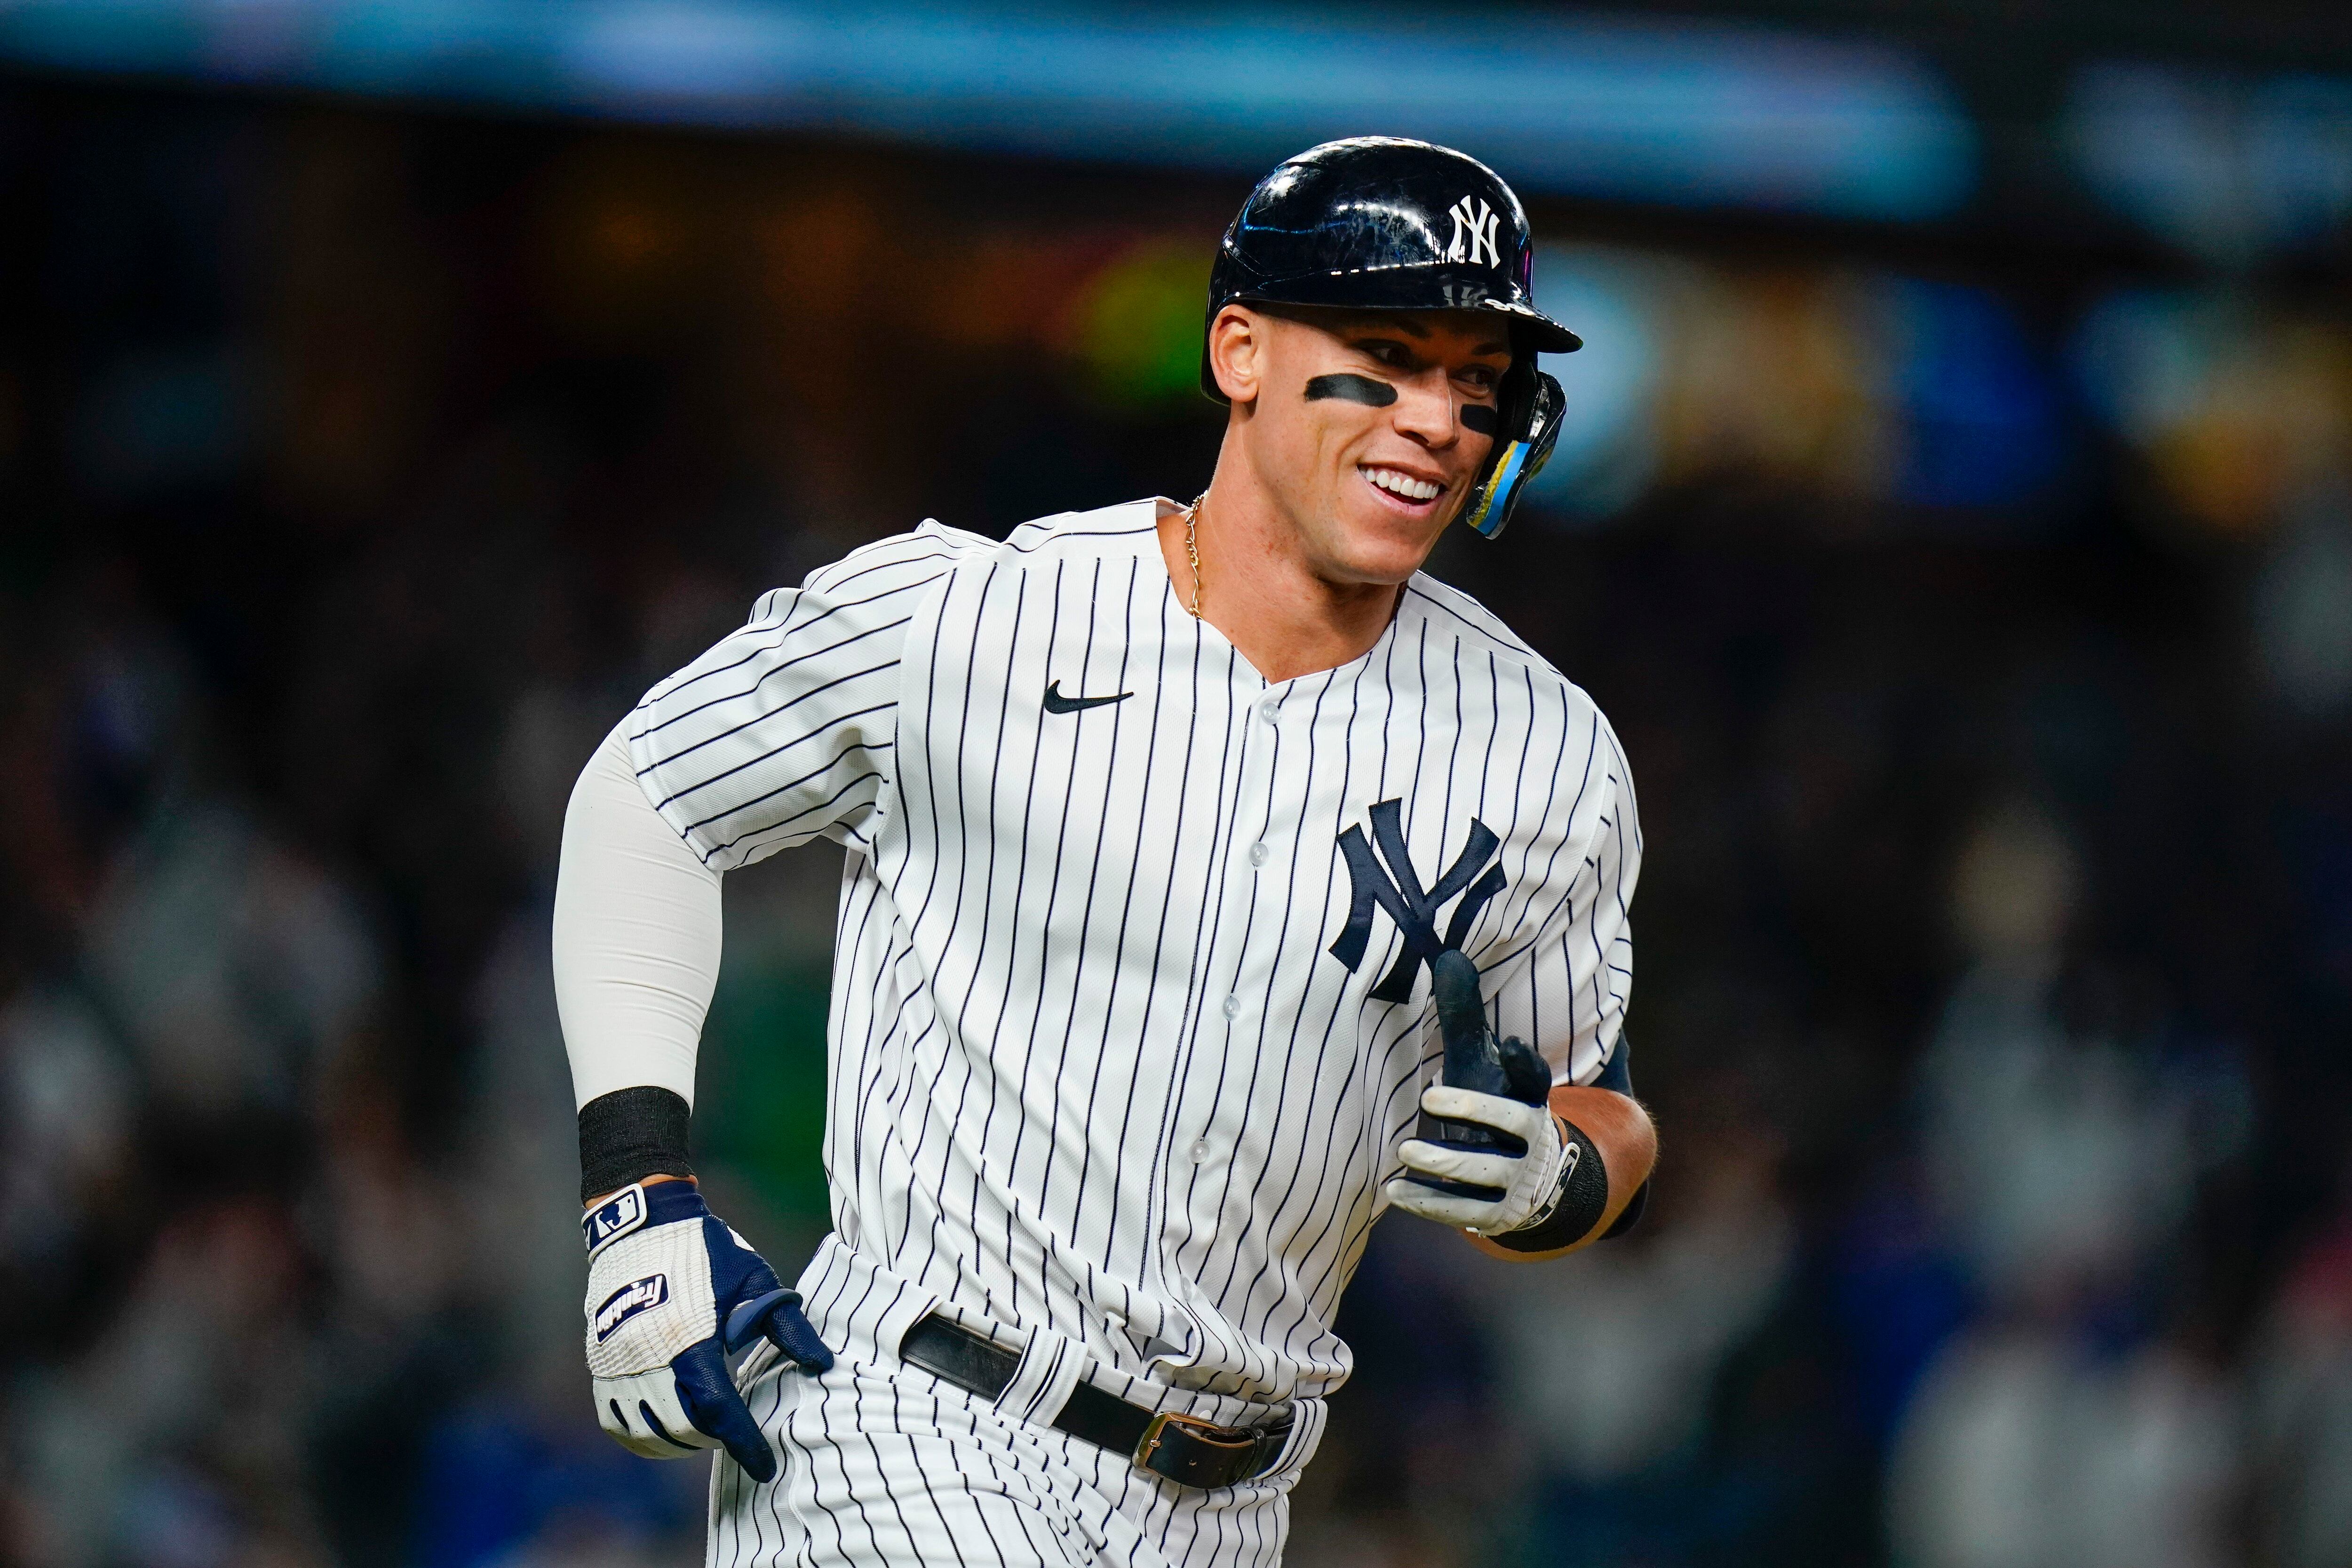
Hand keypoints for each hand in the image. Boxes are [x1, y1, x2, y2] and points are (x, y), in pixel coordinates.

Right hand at [581, 1180, 833, 1481]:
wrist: (641, 1222)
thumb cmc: (706, 1251)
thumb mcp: (754, 1280)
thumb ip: (787, 1326)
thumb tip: (822, 1364)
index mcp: (689, 1339)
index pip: (717, 1410)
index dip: (744, 1444)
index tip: (766, 1467)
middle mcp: (646, 1357)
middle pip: (681, 1428)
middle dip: (713, 1442)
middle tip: (737, 1438)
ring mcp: (615, 1362)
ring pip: (646, 1431)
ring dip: (678, 1442)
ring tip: (705, 1432)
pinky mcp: (598, 1360)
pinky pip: (614, 1419)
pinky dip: (641, 1434)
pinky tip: (665, 1428)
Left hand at [1383, 951, 1568, 1234]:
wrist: (1526, 1182)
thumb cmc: (1491, 1107)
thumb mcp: (1479, 1062)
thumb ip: (1464, 1017)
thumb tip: (1448, 955)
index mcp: (1529, 1098)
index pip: (1535, 1079)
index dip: (1524, 1063)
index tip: (1510, 1042)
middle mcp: (1531, 1139)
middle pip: (1510, 1125)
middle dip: (1473, 1112)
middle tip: (1429, 1098)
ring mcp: (1517, 1181)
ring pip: (1484, 1173)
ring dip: (1444, 1163)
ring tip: (1405, 1150)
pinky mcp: (1499, 1214)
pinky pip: (1463, 1211)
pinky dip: (1429, 1202)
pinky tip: (1394, 1190)